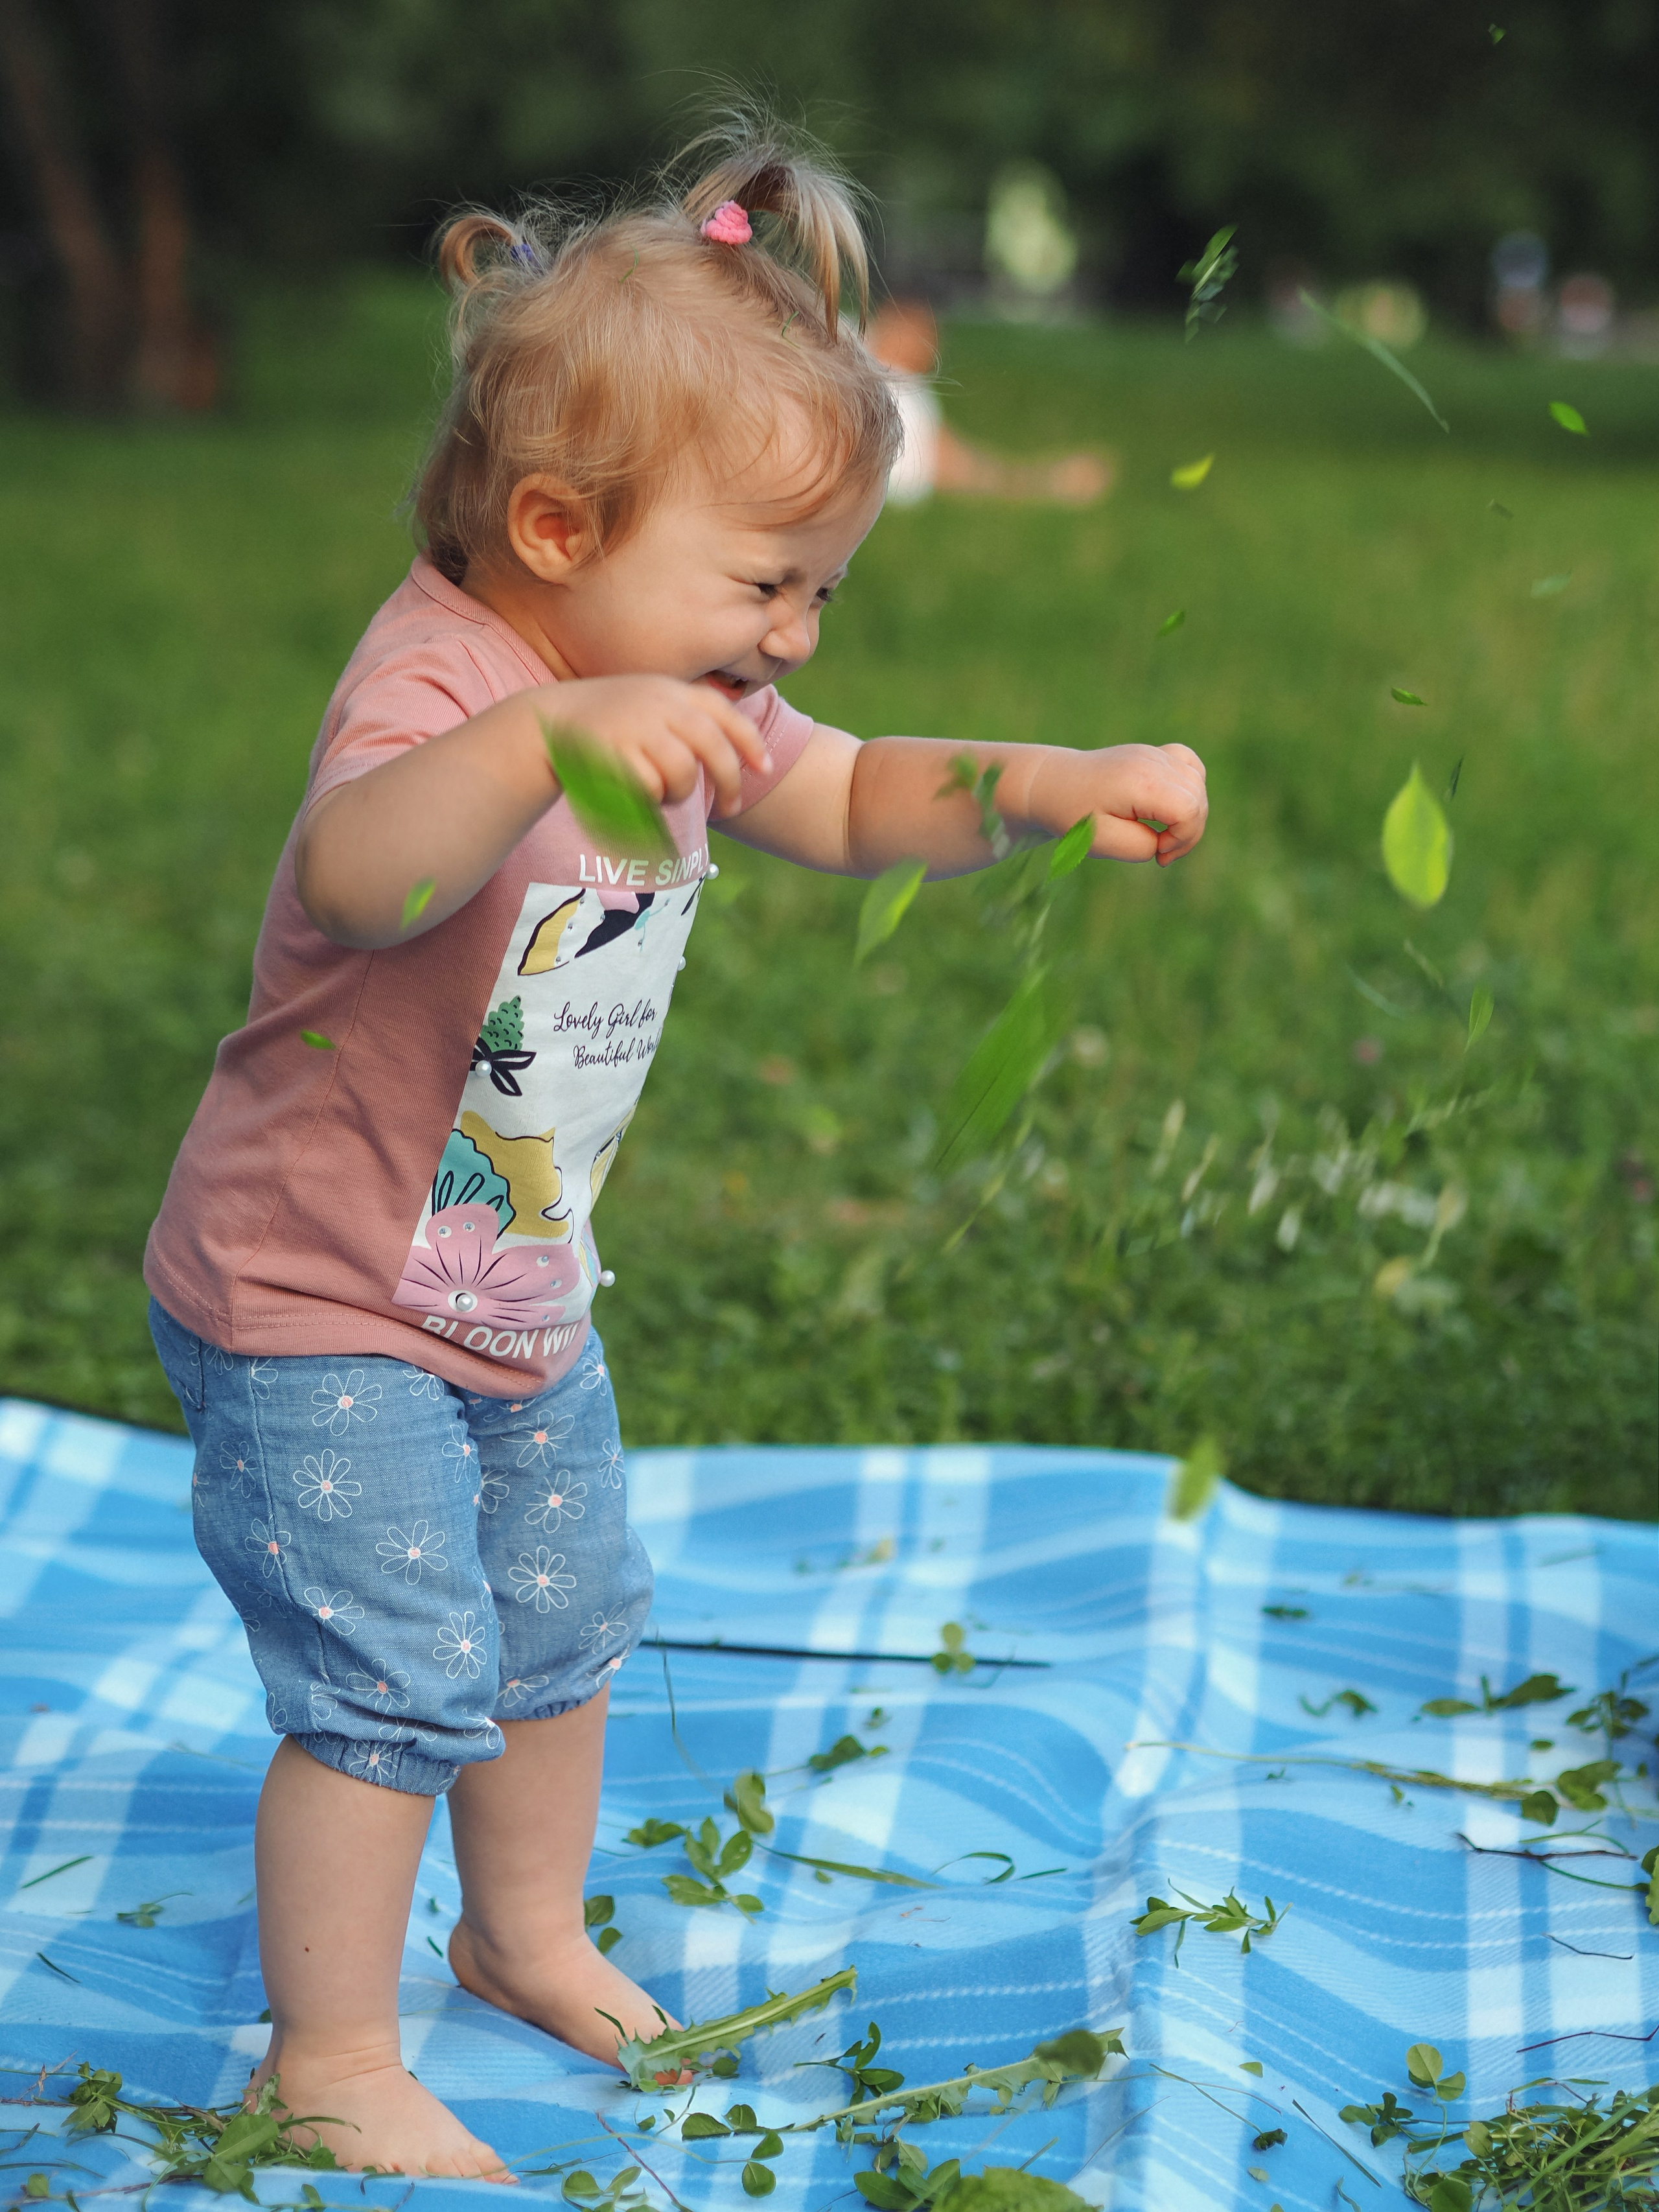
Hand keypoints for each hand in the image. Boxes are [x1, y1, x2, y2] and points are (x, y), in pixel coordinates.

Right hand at [545, 675, 770, 819]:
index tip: (765, 769)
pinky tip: (634, 793)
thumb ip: (687, 721)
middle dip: (729, 782)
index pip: (725, 714)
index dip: (750, 743)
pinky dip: (648, 798)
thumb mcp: (649, 705)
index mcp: (673, 691)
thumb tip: (735, 755)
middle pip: (713, 747)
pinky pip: (649, 788)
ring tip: (661, 795)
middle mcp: (660, 704)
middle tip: (733, 806)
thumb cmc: (606, 724)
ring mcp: (637, 727)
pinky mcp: (615, 751)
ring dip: (678, 794)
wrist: (547, 722)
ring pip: (683, 773)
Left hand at [1026, 742, 1207, 866]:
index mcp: (1141, 783)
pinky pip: (1190, 766)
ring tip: (1163, 833)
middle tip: (1159, 851)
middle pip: (1198, 799)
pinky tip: (1170, 806)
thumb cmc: (1072, 814)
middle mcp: (1152, 762)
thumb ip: (1139, 846)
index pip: (1190, 810)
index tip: (1158, 852)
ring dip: (1190, 815)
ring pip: (1198, 784)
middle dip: (1188, 833)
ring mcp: (1154, 754)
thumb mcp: (1100, 841)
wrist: (1050, 783)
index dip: (1183, 838)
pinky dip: (1190, 789)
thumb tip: (1163, 841)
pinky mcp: (1153, 754)